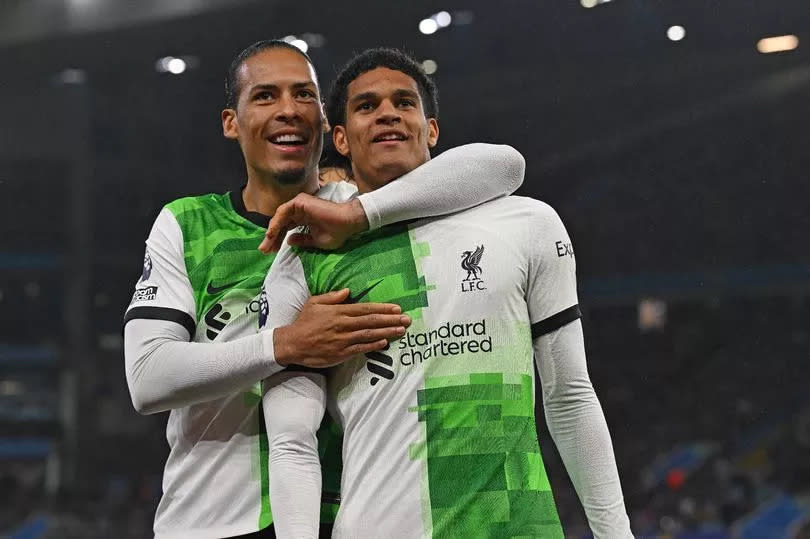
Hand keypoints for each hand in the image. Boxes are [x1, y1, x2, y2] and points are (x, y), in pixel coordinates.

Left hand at [258, 193, 368, 252]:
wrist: (347, 224)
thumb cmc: (336, 232)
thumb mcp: (315, 241)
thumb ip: (302, 240)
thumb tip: (288, 241)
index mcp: (303, 218)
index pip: (285, 228)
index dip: (277, 240)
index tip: (271, 252)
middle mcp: (299, 210)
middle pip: (280, 224)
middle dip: (271, 237)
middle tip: (264, 250)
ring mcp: (299, 205)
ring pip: (280, 218)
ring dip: (272, 231)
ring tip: (266, 244)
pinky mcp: (300, 201)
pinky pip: (283, 212)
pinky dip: (276, 222)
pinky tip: (271, 233)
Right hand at [273, 289, 409, 367]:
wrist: (293, 343)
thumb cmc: (304, 322)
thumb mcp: (315, 303)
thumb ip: (332, 297)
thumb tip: (347, 292)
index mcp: (339, 311)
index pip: (365, 308)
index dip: (383, 308)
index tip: (397, 308)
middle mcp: (343, 324)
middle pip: (371, 321)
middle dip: (391, 319)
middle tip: (407, 319)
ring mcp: (343, 339)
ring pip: (369, 334)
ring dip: (387, 332)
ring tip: (402, 330)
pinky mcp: (341, 353)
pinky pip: (361, 348)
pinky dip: (374, 345)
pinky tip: (385, 342)